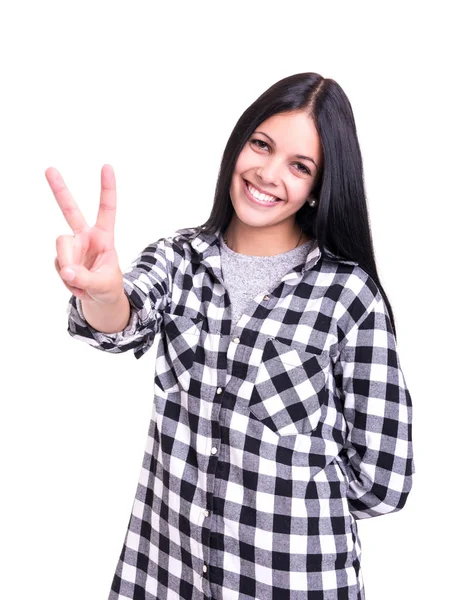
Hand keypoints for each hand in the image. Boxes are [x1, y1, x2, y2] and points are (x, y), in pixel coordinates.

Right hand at [46, 164, 123, 304]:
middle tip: (49, 169)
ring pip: (62, 246)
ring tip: (81, 281)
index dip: (107, 189)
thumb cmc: (108, 287)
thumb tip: (66, 271)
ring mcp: (72, 246)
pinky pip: (59, 266)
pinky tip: (76, 284)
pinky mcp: (62, 258)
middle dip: (60, 190)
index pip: (106, 209)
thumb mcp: (103, 285)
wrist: (98, 299)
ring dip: (69, 266)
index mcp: (104, 236)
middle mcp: (85, 236)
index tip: (107, 166)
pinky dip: (67, 280)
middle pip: (70, 210)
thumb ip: (86, 278)